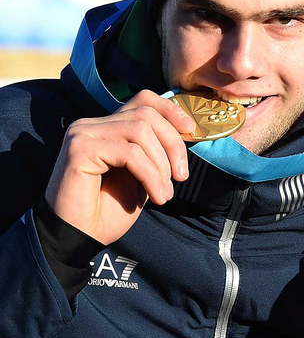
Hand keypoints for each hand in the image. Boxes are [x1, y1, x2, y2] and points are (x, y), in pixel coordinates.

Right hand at [45, 90, 196, 244]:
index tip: (191, 130)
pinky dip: (150, 175)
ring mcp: (83, 133)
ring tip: (164, 192)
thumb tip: (185, 131)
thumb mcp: (143, 175)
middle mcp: (92, 124)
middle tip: (180, 176)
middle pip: (146, 114)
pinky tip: (155, 196)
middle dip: (173, 144)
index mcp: (107, 127)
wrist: (80, 238)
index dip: (171, 110)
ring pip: (140, 131)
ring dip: (161, 165)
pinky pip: (129, 153)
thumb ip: (156, 152)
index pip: (143, 100)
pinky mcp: (79, 148)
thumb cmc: (109, 210)